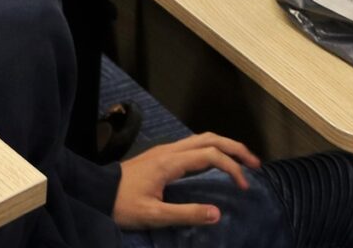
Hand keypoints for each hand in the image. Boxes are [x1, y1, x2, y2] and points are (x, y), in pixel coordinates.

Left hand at [111, 133, 262, 230]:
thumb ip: (186, 213)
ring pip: (201, 138)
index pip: (211, 156)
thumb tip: (217, 213)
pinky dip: (211, 149)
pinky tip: (216, 162)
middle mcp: (170, 150)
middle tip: (255, 163)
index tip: (244, 187)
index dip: (232, 168)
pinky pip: (193, 145)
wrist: (96, 191)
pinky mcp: (161, 156)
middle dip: (235, 148)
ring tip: (242, 161)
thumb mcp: (154, 215)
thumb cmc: (122, 204)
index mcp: (170, 162)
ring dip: (224, 146)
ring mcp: (165, 150)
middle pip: (209, 138)